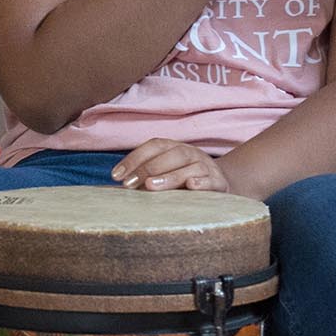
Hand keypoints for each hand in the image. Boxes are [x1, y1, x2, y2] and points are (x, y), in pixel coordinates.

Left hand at [110, 139, 234, 192]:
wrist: (221, 184)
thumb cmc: (184, 182)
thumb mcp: (165, 176)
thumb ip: (144, 179)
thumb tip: (114, 189)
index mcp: (174, 148)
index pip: (153, 146)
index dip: (134, 158)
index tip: (116, 176)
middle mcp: (190, 153)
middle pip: (171, 154)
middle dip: (148, 168)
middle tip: (129, 184)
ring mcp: (206, 166)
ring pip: (190, 166)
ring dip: (169, 176)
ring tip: (151, 187)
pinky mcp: (219, 182)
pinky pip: (212, 180)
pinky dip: (202, 182)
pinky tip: (192, 186)